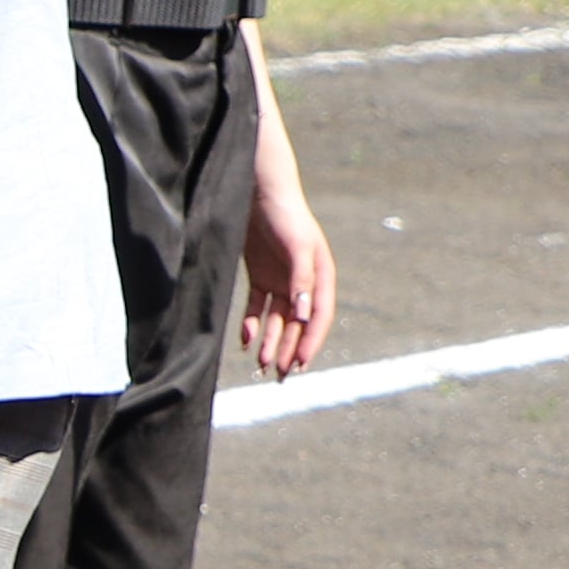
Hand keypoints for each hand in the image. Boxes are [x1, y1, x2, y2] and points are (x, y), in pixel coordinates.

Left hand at [239, 136, 338, 379]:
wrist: (259, 192)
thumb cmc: (285, 216)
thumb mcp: (297, 247)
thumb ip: (302, 280)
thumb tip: (304, 316)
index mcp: (321, 277)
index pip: (319, 317)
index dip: (310, 341)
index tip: (300, 364)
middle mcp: (303, 283)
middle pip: (298, 323)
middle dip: (290, 349)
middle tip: (280, 376)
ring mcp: (281, 280)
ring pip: (277, 320)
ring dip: (272, 342)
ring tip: (262, 365)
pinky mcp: (261, 275)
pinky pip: (258, 307)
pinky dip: (253, 324)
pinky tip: (247, 341)